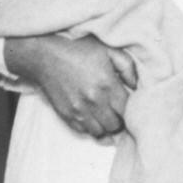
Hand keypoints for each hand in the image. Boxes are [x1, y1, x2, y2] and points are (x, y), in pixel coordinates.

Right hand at [4, 34, 133, 137]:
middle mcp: (93, 102)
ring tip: (106, 114)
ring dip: (105, 126)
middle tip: (118, 110)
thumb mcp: (109, 50)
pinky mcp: (66, 115)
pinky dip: (90, 127)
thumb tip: (136, 86)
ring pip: (100, 132)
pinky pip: (83, 131)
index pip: (127, 111)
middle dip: (120, 120)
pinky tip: (92, 115)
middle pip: (115, 125)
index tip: (129, 104)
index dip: (131, 110)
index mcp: (107, 85)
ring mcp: (78, 111)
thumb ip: (128, 68)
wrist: (45, 56)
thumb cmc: (79, 50)